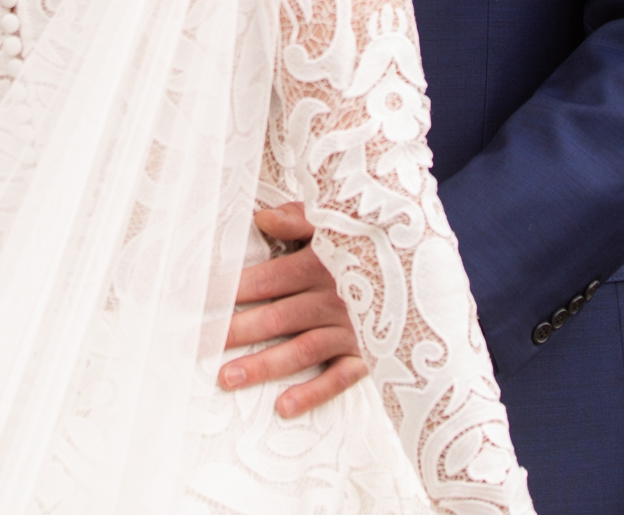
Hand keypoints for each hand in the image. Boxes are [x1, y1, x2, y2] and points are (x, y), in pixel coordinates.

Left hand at [219, 203, 367, 417]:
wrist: (426, 272)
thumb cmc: (371, 243)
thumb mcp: (338, 222)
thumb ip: (299, 217)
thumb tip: (260, 217)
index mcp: (322, 264)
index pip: (268, 279)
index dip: (232, 288)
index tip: (198, 297)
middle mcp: (334, 298)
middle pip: (278, 317)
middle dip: (236, 331)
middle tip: (198, 345)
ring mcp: (352, 330)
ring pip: (302, 350)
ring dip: (264, 365)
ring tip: (227, 378)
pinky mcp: (369, 355)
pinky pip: (340, 377)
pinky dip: (313, 393)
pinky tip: (284, 407)